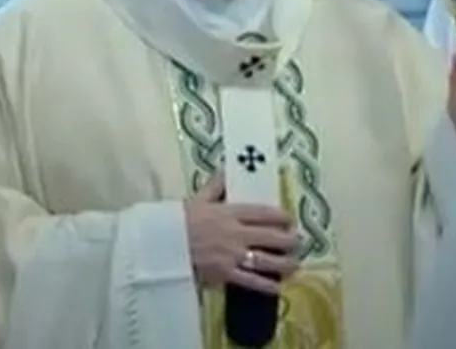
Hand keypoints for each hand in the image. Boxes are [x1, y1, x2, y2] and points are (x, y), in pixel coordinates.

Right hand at [184, 172, 300, 294]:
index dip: (281, 217)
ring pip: (265, 260)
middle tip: (298, 242)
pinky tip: (277, 287)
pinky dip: (265, 284)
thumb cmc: (177, 221)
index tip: (291, 220)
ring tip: (294, 265)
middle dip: (288, 240)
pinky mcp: (223, 274)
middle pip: (270, 236)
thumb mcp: (197, 199)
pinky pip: (249, 280)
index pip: (263, 213)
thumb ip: (216, 185)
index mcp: (230, 213)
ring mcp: (231, 255)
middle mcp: (235, 233)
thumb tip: (226, 168)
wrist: (157, 245)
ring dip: (283, 263)